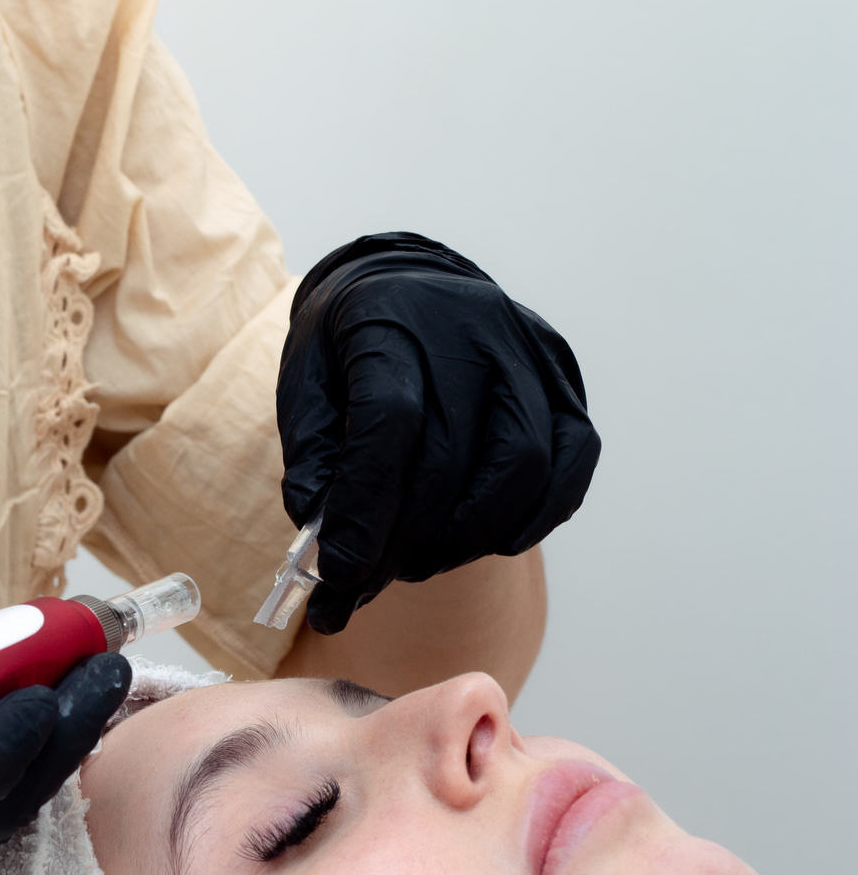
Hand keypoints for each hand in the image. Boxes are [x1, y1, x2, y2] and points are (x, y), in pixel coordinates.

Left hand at [277, 231, 600, 633]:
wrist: (408, 290)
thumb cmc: (350, 347)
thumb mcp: (305, 383)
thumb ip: (312, 458)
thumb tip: (327, 542)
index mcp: (393, 317)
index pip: (390, 421)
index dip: (366, 507)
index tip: (341, 574)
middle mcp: (472, 328)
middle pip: (452, 457)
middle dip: (405, 541)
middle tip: (369, 584)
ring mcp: (530, 354)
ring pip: (522, 467)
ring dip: (468, 537)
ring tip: (419, 560)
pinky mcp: (566, 384)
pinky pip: (570, 465)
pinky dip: (530, 519)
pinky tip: (484, 539)